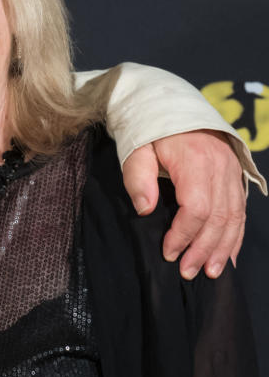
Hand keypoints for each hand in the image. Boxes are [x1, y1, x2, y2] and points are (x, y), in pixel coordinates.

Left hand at [121, 129, 245, 279]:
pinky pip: (240, 209)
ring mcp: (231, 171)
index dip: (184, 234)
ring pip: (234, 216)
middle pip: (219, 217)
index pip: (196, 208)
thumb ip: (138, 179)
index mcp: (196, 161)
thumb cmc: (149, 130)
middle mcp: (220, 167)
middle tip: (189, 273)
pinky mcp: (235, 175)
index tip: (169, 252)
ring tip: (211, 272)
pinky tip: (228, 256)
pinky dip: (235, 235)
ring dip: (223, 247)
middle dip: (204, 249)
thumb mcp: (136, 149)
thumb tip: (146, 210)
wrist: (169, 103)